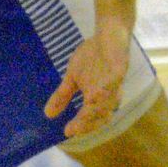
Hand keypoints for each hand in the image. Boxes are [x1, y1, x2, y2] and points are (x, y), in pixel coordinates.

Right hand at [45, 21, 130, 138]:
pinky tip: (92, 96)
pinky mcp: (120, 70)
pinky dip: (104, 91)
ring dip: (95, 112)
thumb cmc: (93, 57)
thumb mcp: (73, 77)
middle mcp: (110, 95)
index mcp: (99, 99)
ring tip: (81, 119)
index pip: (91, 118)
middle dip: (88, 124)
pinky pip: (113, 83)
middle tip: (73, 129)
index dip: (80, 126)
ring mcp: (115, 83)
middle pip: (102, 115)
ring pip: (108, 103)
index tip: (66, 132)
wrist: (109, 34)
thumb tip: (47, 114)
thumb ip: (62, 95)